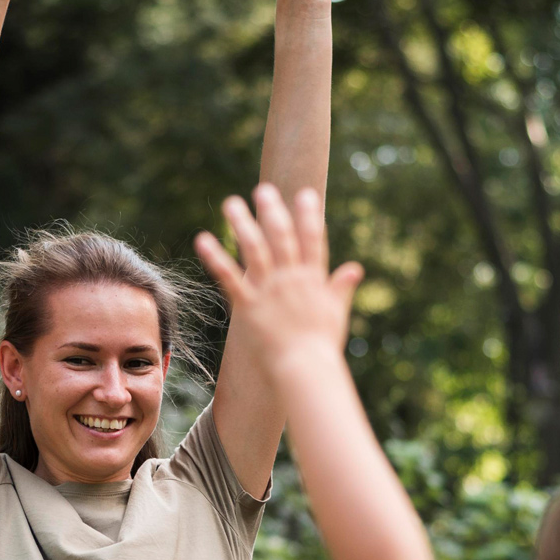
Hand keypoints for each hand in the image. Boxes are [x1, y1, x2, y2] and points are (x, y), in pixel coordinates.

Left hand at [197, 184, 361, 370]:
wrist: (304, 370)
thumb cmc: (321, 346)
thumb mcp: (337, 313)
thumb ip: (341, 287)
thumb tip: (355, 268)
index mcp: (313, 280)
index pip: (312, 240)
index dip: (308, 216)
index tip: (304, 193)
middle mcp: (291, 279)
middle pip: (281, 238)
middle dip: (272, 211)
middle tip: (263, 189)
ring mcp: (269, 291)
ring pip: (254, 250)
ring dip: (242, 224)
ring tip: (231, 202)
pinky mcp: (248, 306)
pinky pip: (229, 277)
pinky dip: (216, 257)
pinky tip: (204, 239)